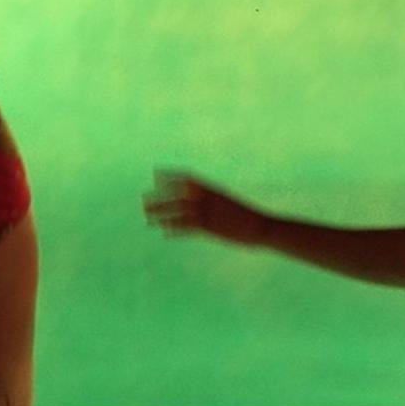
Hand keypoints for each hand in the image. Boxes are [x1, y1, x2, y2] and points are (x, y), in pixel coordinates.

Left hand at [144, 170, 267, 243]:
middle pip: (178, 195)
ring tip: (146, 216)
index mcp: (213, 189)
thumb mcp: (229, 201)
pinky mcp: (209, 228)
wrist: (261, 226)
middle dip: (160, 197)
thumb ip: (214, 198)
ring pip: (178, 211)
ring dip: (161, 213)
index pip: (187, 178)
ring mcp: (208, 213)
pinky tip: (164, 231)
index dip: (171, 176)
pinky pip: (187, 227)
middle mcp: (208, 199)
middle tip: (143, 199)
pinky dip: (174, 229)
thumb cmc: (246, 215)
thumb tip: (204, 196)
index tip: (156, 174)